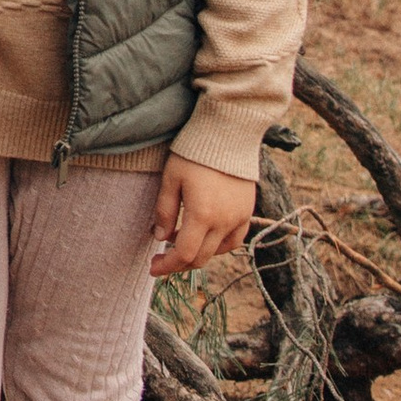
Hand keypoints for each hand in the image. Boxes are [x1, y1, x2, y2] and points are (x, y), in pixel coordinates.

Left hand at [149, 157, 254, 277]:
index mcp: (203, 215)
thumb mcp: (171, 179)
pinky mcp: (247, 211)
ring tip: (181, 242)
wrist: (228, 133)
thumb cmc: (194, 154)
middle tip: (161, 259)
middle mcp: (224, 221)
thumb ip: (165, 211)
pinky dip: (218, 246)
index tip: (153, 267)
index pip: (184, 254)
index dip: (167, 265)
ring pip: (218, 251)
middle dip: (178, 264)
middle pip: (201, 258)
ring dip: (198, 254)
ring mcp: (238, 218)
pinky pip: (235, 240)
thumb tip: (160, 238)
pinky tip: (205, 238)